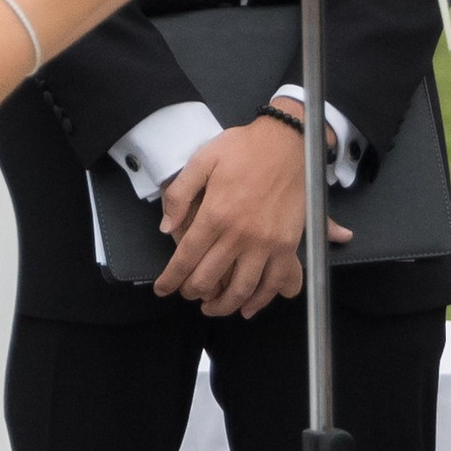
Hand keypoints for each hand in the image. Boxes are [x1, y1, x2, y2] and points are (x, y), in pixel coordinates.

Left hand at [154, 117, 352, 321]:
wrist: (288, 142)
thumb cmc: (244, 148)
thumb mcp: (203, 160)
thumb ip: (180, 194)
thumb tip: (166, 228)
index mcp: (215, 214)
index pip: (185, 258)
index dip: (171, 279)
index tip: (162, 289)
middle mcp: (239, 235)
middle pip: (209, 278)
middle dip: (192, 291)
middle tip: (186, 292)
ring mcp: (266, 243)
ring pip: (241, 289)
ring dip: (222, 305)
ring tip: (211, 308)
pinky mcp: (288, 246)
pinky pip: (275, 283)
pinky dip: (260, 300)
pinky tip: (247, 308)